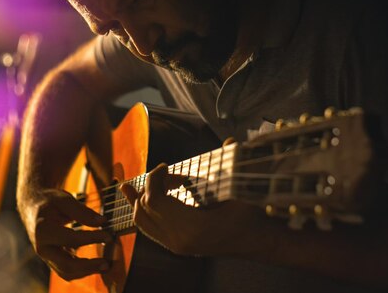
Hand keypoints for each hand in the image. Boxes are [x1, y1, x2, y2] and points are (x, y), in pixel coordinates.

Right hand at [20, 188, 113, 280]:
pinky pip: (67, 271)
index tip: (108, 236)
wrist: (33, 208)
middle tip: (106, 263)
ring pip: (66, 272)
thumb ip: (82, 211)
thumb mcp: (64, 200)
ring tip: (104, 266)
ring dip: (86, 272)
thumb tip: (102, 221)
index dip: (91, 238)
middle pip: (66, 265)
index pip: (70, 239)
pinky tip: (96, 264)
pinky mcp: (52, 260)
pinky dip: (82, 270)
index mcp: (43, 230)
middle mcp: (42, 248)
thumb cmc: (50, 202)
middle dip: (88, 266)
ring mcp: (47, 256)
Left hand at [120, 164, 275, 257]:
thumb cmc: (250, 215)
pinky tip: (134, 198)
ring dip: (140, 198)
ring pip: (142, 220)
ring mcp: (176, 246)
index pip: (155, 199)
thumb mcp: (242, 190)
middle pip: (146, 207)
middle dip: (151, 185)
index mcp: (192, 228)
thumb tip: (231, 139)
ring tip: (131, 184)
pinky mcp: (176, 247)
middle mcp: (179, 240)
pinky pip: (148, 229)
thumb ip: (233, 165)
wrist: (256, 241)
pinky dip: (142, 211)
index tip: (166, 166)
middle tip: (168, 173)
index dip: (155, 178)